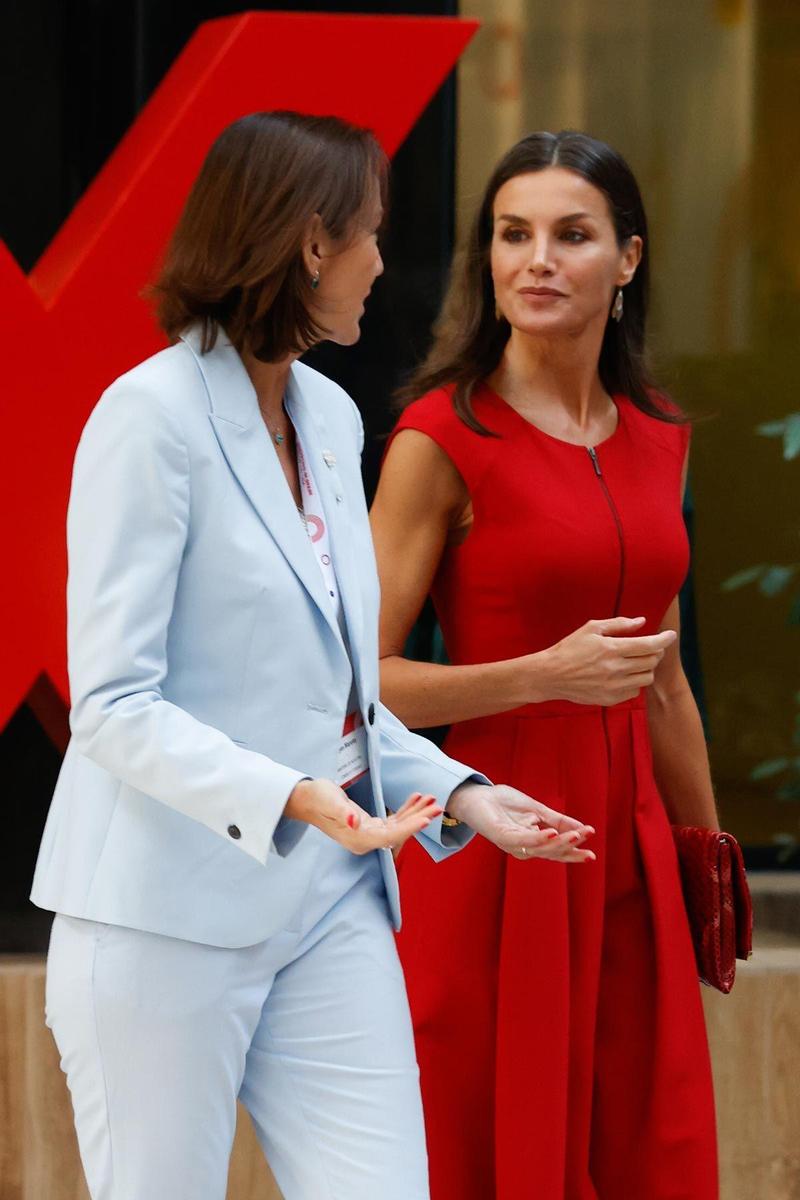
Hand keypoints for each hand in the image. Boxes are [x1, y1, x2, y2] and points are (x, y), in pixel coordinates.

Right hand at [285, 778, 441, 854]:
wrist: (306, 800)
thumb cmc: (317, 798)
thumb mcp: (330, 802)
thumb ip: (343, 813)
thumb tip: (355, 822)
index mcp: (357, 839)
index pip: (389, 836)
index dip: (409, 828)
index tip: (426, 819)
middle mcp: (365, 841)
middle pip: (398, 833)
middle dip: (418, 819)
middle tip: (437, 806)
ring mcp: (368, 834)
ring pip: (398, 826)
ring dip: (415, 813)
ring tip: (432, 799)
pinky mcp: (370, 826)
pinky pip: (393, 821)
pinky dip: (405, 810)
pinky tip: (416, 799)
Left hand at [446, 782, 594, 862]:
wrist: (478, 795)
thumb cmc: (505, 803)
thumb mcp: (537, 810)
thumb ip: (558, 820)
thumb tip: (583, 829)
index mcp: (533, 841)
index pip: (557, 850)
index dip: (574, 851)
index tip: (592, 854)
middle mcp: (524, 847)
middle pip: (551, 852)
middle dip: (571, 849)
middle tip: (588, 846)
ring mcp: (513, 844)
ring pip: (540, 848)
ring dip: (559, 842)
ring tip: (577, 835)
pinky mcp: (502, 837)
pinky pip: (523, 840)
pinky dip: (538, 838)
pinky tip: (552, 833)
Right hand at [533, 616, 676, 705]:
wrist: (551, 675)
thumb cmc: (570, 648)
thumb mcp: (591, 629)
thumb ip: (619, 624)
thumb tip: (642, 622)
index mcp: (612, 648)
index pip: (649, 645)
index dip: (664, 639)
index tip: (671, 635)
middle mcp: (616, 669)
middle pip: (651, 662)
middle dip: (655, 652)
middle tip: (649, 647)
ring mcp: (614, 686)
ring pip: (646, 678)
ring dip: (647, 668)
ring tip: (637, 661)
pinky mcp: (610, 699)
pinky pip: (634, 691)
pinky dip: (635, 682)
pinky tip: (624, 675)